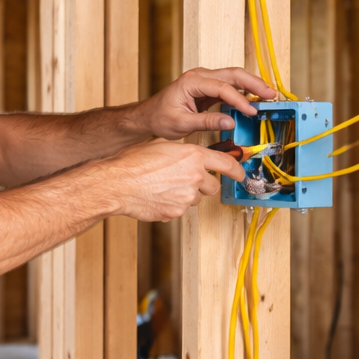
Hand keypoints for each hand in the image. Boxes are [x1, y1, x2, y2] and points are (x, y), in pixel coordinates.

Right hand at [96, 140, 246, 221]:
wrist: (117, 183)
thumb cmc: (133, 162)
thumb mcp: (161, 146)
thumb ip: (182, 152)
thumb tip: (189, 155)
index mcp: (193, 156)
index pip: (227, 163)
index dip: (237, 170)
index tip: (241, 174)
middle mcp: (194, 176)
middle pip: (213, 186)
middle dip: (205, 185)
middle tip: (189, 182)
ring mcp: (186, 196)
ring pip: (196, 199)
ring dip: (186, 195)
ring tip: (165, 187)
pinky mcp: (176, 212)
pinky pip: (180, 210)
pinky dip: (172, 205)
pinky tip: (157, 197)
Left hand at [131, 67, 276, 140]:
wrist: (149, 116)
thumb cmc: (160, 117)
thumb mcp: (181, 124)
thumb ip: (206, 122)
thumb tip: (230, 123)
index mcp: (191, 82)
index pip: (221, 87)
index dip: (239, 100)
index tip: (251, 112)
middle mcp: (200, 76)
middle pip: (233, 75)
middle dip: (254, 83)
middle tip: (271, 95)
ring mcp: (205, 80)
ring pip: (234, 78)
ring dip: (252, 86)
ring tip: (268, 96)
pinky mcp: (209, 89)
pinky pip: (230, 87)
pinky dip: (244, 92)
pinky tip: (254, 100)